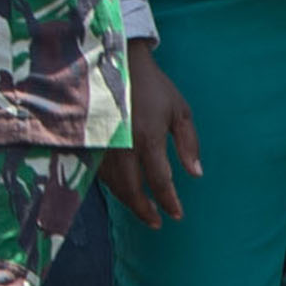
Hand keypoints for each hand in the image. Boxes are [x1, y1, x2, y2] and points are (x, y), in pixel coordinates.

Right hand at [98, 43, 200, 229]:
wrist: (118, 62)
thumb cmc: (154, 87)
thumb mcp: (180, 110)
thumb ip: (189, 143)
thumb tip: (195, 174)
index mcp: (148, 138)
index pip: (159, 181)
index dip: (168, 202)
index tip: (176, 215)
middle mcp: (122, 146)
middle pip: (131, 190)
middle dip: (144, 210)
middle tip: (156, 222)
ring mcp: (103, 145)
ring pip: (113, 185)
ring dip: (127, 201)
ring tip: (142, 210)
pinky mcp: (90, 142)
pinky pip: (100, 173)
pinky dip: (113, 186)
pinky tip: (123, 190)